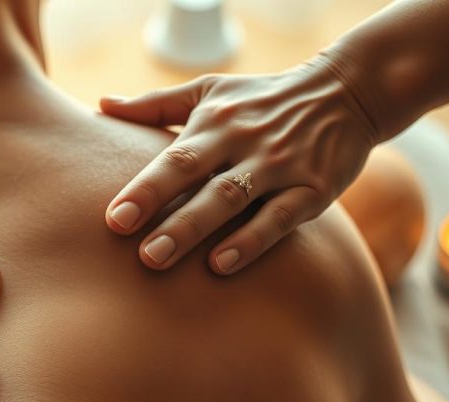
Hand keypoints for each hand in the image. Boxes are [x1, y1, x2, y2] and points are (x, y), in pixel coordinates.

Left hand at [101, 57, 379, 274]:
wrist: (348, 91)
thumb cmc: (261, 99)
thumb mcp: (210, 90)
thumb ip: (155, 104)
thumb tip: (101, 105)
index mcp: (215, 122)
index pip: (173, 157)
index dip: (143, 189)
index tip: (112, 219)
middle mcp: (244, 142)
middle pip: (197, 178)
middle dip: (163, 214)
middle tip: (133, 250)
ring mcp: (280, 166)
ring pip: (232, 199)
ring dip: (194, 230)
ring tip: (157, 260)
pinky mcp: (315, 189)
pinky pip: (280, 217)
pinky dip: (251, 241)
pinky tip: (221, 264)